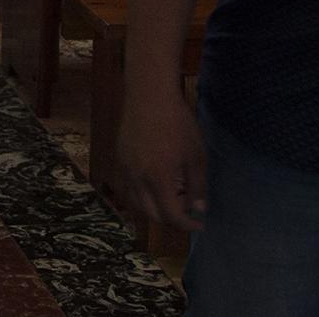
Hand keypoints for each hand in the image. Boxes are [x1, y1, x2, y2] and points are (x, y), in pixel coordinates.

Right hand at [119, 88, 207, 231]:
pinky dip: (141, 194)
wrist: (149, 94)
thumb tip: (199, 208)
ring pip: (135, 202)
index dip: (187, 225)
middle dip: (170, 219)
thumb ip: (197, 185)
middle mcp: (137, 179)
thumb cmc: (177, 122)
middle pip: (150, 214)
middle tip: (186, 212)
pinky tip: (154, 184)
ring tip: (171, 199)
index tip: (199, 224)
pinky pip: (128, 186)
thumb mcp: (195, 154)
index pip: (171, 216)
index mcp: (158, 179)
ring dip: (153, 209)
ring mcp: (125, 168)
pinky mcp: (119, 158)